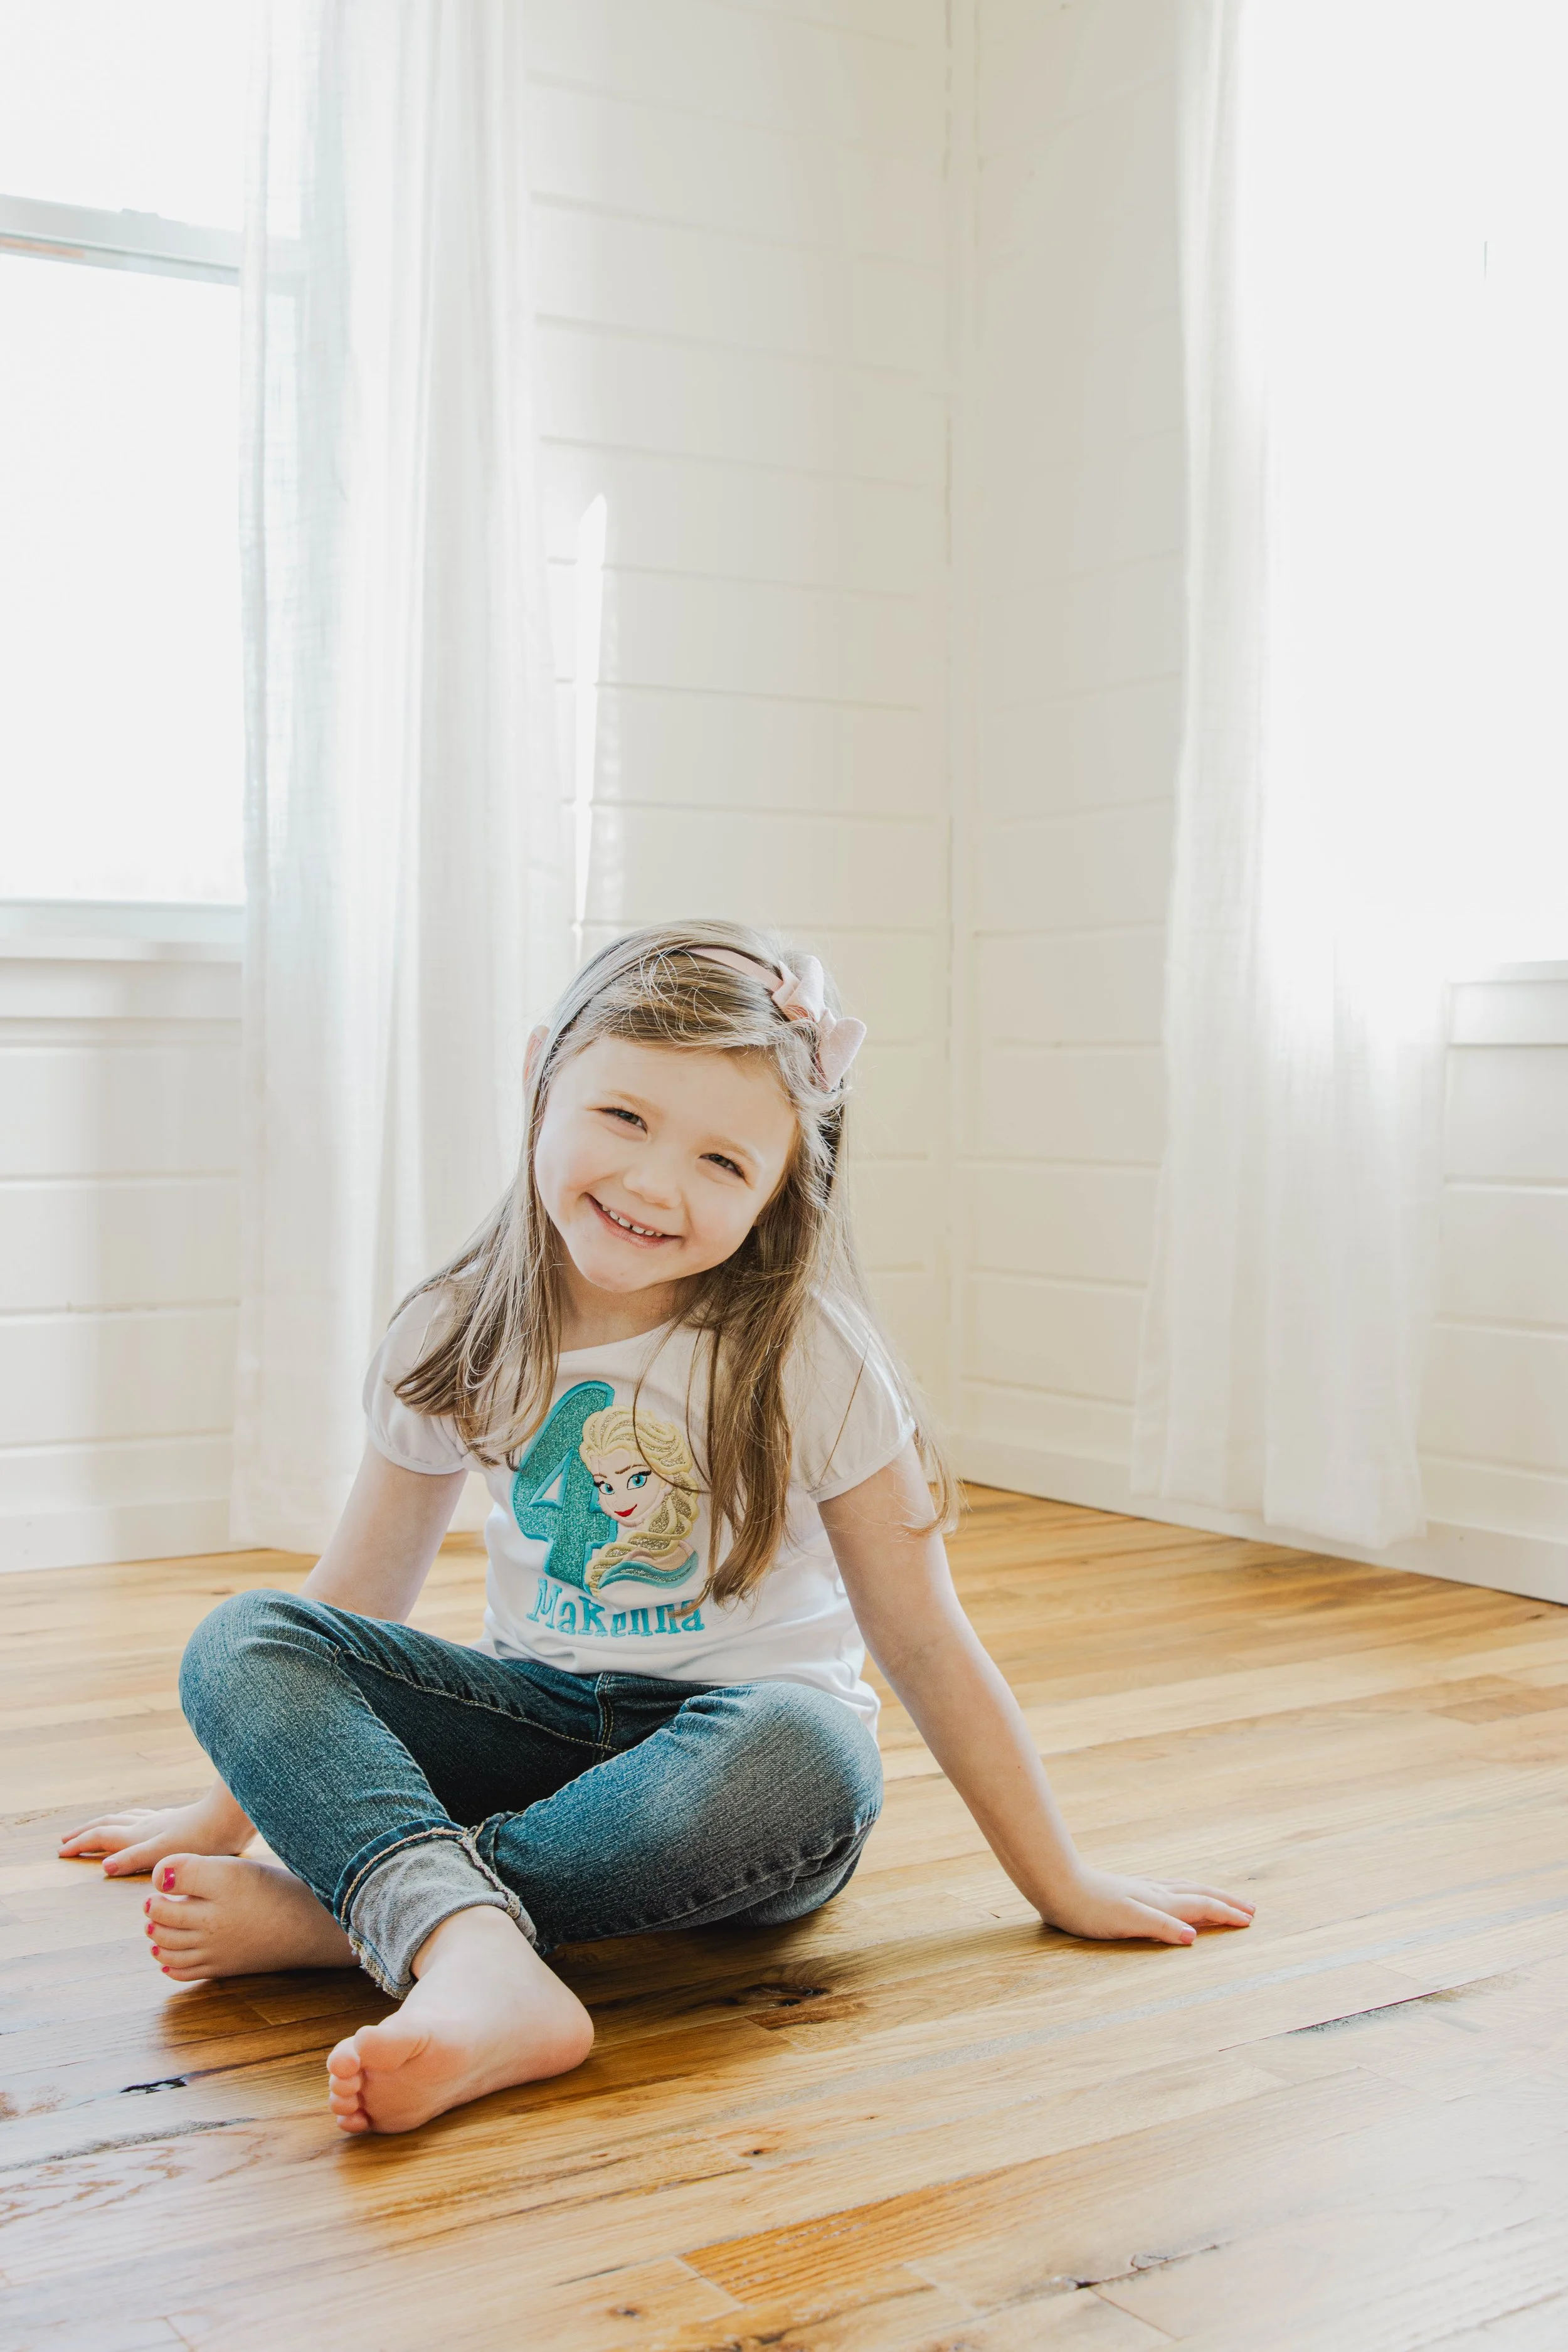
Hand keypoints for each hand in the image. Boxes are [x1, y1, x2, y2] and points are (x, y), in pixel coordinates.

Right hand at [58, 1790, 253, 1876]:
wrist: (232, 1815)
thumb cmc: (203, 1838)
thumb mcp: (165, 1853)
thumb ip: (136, 1859)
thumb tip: (105, 1867)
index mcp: (141, 1835)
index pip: (103, 1837)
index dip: (81, 1844)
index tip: (60, 1851)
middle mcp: (148, 1825)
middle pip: (109, 1824)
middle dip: (86, 1832)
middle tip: (66, 1839)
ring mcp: (163, 1821)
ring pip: (126, 1819)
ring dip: (106, 1824)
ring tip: (97, 1827)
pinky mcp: (179, 1820)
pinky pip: (144, 1818)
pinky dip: (131, 1821)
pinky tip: (141, 1823)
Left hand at [1041, 1863, 1254, 1946]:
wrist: (1058, 1886)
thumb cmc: (1090, 1909)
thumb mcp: (1127, 1921)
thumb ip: (1160, 1927)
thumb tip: (1193, 1937)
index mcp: (1159, 1901)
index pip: (1201, 1905)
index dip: (1226, 1913)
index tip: (1250, 1920)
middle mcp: (1155, 1892)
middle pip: (1198, 1893)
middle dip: (1225, 1901)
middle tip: (1250, 1908)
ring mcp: (1142, 1889)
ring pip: (1184, 1889)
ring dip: (1208, 1894)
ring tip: (1221, 1899)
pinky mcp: (1129, 1891)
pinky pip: (1168, 1890)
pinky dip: (1185, 1893)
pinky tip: (1176, 1896)